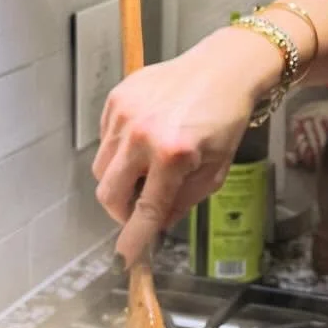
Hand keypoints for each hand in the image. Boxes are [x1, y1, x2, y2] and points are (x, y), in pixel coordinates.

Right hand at [93, 27, 281, 264]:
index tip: (125, 258)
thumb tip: (156, 224)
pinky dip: (119, 151)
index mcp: (173, 155)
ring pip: (102, 169)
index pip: (145, 210)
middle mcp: (142, 135)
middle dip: (121, 211)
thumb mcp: (215, 170)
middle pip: (108, 194)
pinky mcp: (116, 99)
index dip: (133, 239)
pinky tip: (145, 140)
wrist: (222, 69)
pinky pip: (105, 141)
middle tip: (140, 209)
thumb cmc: (225, 120)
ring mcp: (124, 114)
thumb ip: (182, 201)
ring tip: (147, 168)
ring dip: (120, 180)